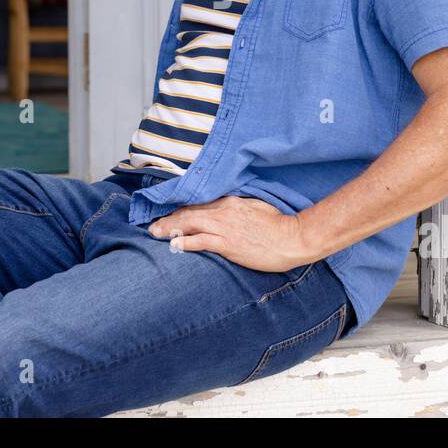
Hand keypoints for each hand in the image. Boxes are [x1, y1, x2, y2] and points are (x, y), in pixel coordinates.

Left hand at [146, 195, 313, 272]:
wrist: (294, 238)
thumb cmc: (279, 225)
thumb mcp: (256, 208)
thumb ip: (237, 208)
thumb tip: (225, 209)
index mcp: (230, 202)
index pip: (198, 203)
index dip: (180, 210)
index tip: (168, 215)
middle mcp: (224, 211)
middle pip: (189, 212)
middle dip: (169, 219)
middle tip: (153, 227)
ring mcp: (225, 227)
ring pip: (190, 224)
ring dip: (170, 229)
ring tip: (156, 234)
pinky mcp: (229, 244)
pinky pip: (201, 241)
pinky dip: (185, 243)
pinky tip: (174, 245)